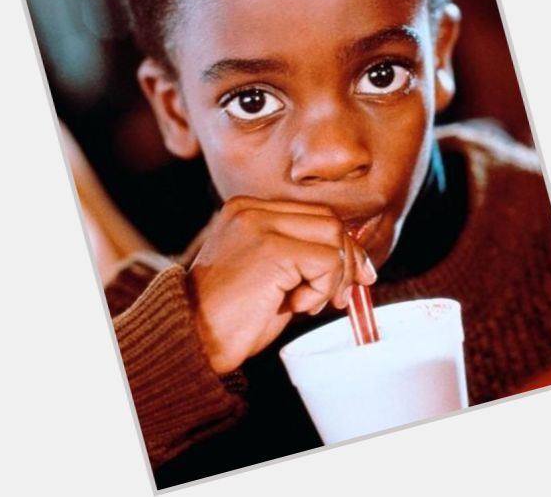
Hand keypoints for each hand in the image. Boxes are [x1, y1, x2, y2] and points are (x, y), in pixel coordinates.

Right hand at [187, 196, 376, 373]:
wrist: (193, 341)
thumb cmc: (231, 317)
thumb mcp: (270, 276)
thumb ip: (301, 258)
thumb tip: (357, 261)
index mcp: (247, 209)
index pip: (314, 214)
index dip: (340, 247)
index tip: (351, 279)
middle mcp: (252, 209)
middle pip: (329, 220)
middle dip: (347, 261)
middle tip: (339, 298)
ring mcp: (260, 225)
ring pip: (334, 237)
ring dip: (334, 278)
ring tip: (308, 303)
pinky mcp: (272, 249)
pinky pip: (327, 260)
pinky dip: (323, 288)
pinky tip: (296, 305)